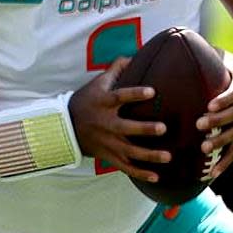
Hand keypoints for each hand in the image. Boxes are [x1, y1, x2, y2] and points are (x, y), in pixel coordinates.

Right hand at [69, 57, 169, 181]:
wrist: (65, 127)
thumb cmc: (86, 101)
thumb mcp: (97, 84)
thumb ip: (115, 70)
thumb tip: (132, 56)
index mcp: (104, 103)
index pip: (120, 97)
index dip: (135, 94)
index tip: (152, 91)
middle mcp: (106, 124)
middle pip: (126, 128)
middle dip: (144, 129)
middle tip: (163, 128)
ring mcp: (107, 142)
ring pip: (129, 151)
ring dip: (149, 155)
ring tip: (167, 156)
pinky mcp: (108, 156)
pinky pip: (125, 167)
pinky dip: (140, 173)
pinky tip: (156, 177)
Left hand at [196, 52, 232, 183]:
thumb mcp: (231, 60)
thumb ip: (211, 54)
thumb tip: (181, 38)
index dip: (225, 98)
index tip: (210, 104)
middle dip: (219, 121)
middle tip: (200, 125)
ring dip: (221, 142)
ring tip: (204, 148)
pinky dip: (225, 163)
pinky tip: (211, 174)